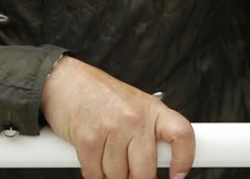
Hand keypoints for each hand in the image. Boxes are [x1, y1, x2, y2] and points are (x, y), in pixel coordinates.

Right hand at [40, 56, 194, 178]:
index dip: (185, 160)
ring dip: (111, 176)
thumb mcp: (132, 105)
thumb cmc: (98, 95)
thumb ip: (146, 132)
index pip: (182, 134)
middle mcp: (135, 118)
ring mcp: (113, 128)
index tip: (178, 176)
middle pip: (146, 172)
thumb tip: (154, 166)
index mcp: (152, 109)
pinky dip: (94, 175)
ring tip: (105, 156)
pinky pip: (96, 175)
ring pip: (118, 177)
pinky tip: (93, 160)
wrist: (64, 80)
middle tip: (128, 173)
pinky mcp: (89, 139)